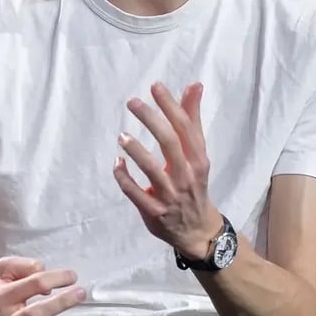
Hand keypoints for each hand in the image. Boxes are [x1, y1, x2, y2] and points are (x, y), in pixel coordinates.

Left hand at [113, 81, 222, 259]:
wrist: (198, 230)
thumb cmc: (194, 183)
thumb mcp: (197, 153)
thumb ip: (192, 120)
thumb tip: (195, 85)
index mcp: (198, 159)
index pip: (185, 127)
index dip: (171, 106)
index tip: (155, 86)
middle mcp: (186, 175)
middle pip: (170, 143)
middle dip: (152, 120)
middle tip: (132, 102)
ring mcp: (170, 195)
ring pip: (153, 170)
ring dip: (136, 151)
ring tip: (122, 135)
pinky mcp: (155, 212)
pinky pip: (136, 194)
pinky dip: (125, 178)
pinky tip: (117, 164)